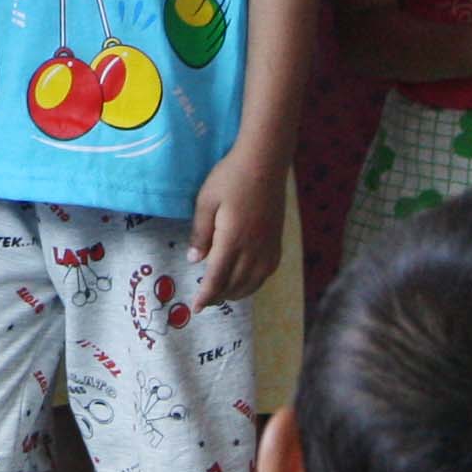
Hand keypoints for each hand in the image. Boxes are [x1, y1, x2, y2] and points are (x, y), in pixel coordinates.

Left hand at [187, 151, 285, 309]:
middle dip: (219, 296)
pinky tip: (246, 280)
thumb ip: (200, 233)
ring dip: (236, 292)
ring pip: (253, 283)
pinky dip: (254, 283)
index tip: (196, 308)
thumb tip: (195, 261)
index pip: (217, 278)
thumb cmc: (230, 177)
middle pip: (235, 285)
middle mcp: (253, 249)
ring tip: (222, 294)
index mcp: (232, 240)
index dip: (206, 296)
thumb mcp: (206, 201)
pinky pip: (266, 273)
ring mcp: (268, 246)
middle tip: (205, 300)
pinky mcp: (277, 241)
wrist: (265, 162)